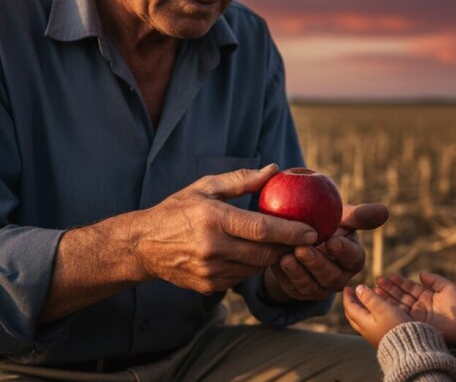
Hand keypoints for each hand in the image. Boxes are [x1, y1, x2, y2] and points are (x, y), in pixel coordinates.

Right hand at [131, 164, 317, 293]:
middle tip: (303, 239)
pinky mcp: (210, 286)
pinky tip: (247, 253)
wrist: (143, 246)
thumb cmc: (178, 210)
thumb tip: (274, 169)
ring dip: (270, 257)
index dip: (291, 232)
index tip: (312, 230)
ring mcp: (211, 271)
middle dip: (288, 248)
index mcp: (214, 219)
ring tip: (277, 244)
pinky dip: (250, 265)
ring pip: (256, 267)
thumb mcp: (206, 186)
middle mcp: (213, 248)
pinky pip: (242, 277)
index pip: (262, 229)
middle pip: (265, 253)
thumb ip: (242, 180)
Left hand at [263, 203, 388, 301]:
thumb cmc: (327, 221)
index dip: (343, 251)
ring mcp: (320, 288)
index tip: (332, 240)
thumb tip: (385, 211)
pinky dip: (283, 276)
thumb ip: (359, 215)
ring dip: (298, 272)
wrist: (302, 233)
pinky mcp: (301, 292)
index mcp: (353, 258)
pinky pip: (292, 288)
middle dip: (316, 264)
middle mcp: (340, 277)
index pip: (353, 257)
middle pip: (331, 276)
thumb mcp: (341, 215)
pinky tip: (275, 262)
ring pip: (311, 286)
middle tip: (302, 249)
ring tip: (286, 257)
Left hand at [343, 284, 410, 347]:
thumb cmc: (395, 326)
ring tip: (363, 300)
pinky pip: (369, 324)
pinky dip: (368, 314)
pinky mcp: (381, 337)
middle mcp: (365, 330)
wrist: (408, 347)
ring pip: (361, 320)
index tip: (347, 287)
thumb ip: (370, 298)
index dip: (348, 296)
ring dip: (360, 309)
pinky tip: (375, 312)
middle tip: (352, 294)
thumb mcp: (382, 309)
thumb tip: (358, 288)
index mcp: (363, 322)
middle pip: (353, 315)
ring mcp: (373, 335)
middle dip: (351, 303)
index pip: (350, 307)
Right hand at [375, 271, 455, 346]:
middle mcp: (421, 306)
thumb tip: (421, 274)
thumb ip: (435, 280)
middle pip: (402, 296)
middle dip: (389, 288)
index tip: (389, 276)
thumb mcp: (448, 289)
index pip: (410, 288)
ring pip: (399, 305)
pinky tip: (383, 302)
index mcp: (428, 297)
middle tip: (377, 281)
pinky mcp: (416, 324)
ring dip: (388, 298)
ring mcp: (418, 316)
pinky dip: (392, 309)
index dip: (399, 282)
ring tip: (376, 290)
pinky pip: (402, 315)